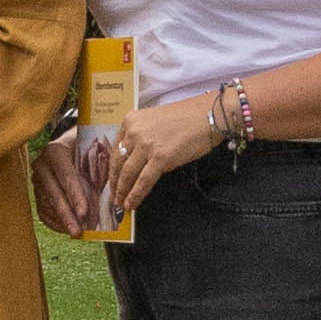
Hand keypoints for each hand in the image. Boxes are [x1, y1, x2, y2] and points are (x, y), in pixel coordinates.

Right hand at [32, 129, 108, 236]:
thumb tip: (114, 188)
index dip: (75, 195)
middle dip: (67, 215)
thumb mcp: (92, 148)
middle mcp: (42, 165)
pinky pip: (42, 211)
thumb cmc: (85, 146)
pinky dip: (54, 222)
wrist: (68, 144)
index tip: (84, 213)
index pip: (66, 176)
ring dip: (62, 221)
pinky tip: (66, 228)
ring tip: (76, 233)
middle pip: (54, 194)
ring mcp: (37, 179)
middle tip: (78, 232)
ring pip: (48, 205)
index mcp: (55, 151)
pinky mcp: (36, 191)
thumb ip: (99, 163)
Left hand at [102, 84, 233, 220]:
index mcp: (130, 121)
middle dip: (115, 183)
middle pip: (118, 163)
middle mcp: (134, 132)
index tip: (112, 180)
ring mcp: (146, 145)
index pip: (115, 149)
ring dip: (123, 192)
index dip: (112, 169)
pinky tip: (132, 204)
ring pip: (128, 174)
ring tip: (122, 204)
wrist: (208, 115)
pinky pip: (143, 181)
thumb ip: (141, 137)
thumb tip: (135, 161)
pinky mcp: (161, 158)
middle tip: (114, 197)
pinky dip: (136, 195)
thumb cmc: (186, 118)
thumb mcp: (154, 121)